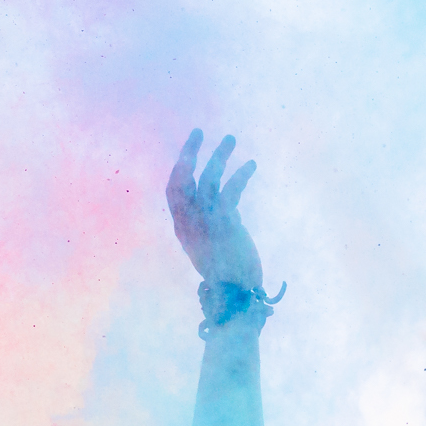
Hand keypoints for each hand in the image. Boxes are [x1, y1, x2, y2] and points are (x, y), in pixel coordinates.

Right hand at [166, 129, 262, 289]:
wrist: (234, 293)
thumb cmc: (226, 274)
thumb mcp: (212, 246)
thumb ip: (213, 223)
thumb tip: (229, 207)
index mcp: (182, 228)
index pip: (173, 190)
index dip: (179, 169)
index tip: (189, 151)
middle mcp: (188, 221)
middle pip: (182, 177)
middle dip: (189, 152)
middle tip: (199, 131)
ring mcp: (204, 221)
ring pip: (208, 178)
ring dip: (220, 155)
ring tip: (231, 138)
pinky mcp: (224, 222)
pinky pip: (230, 190)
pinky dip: (241, 175)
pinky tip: (252, 165)